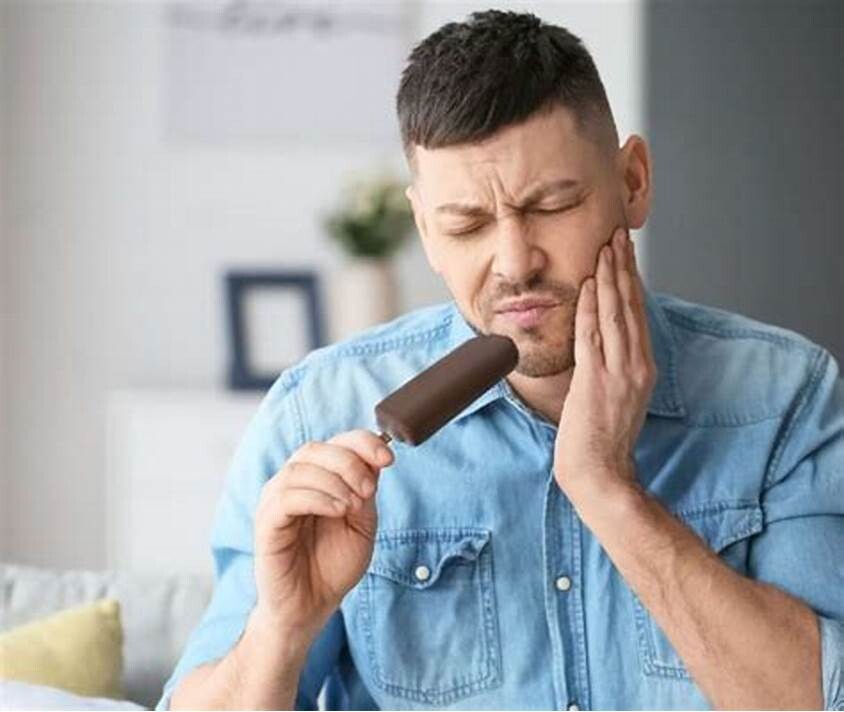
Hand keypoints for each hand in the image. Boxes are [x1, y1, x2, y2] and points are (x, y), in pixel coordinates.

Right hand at [252, 429, 393, 640]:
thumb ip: (365, 492)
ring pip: (299, 469)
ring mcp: (275, 502)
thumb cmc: (333, 566)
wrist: (311, 607)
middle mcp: (292, 484)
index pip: (335, 443)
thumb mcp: (361, 524)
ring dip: (335, 481)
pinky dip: (318, 497)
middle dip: (349, 461)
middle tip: (369, 489)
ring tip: (353, 506)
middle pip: (314, 449)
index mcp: (317, 479)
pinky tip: (338, 511)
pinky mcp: (266, 524)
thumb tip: (375, 461)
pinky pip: (286, 498)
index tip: (388, 458)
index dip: (362, 442)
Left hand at [553, 226, 655, 501]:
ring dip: (608, 278)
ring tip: (605, 248)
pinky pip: (591, 336)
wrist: (600, 473)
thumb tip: (603, 339)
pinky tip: (586, 285)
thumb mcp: (619, 396)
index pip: (637, 314)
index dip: (631, 280)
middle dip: (623, 267)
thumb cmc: (603, 440)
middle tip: (618, 235)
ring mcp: (618, 373)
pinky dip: (588, 308)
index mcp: (643, 367)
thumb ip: (615, 365)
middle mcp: (637, 366)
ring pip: (614, 315)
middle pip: (630, 306)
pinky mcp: (595, 381)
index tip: (625, 253)